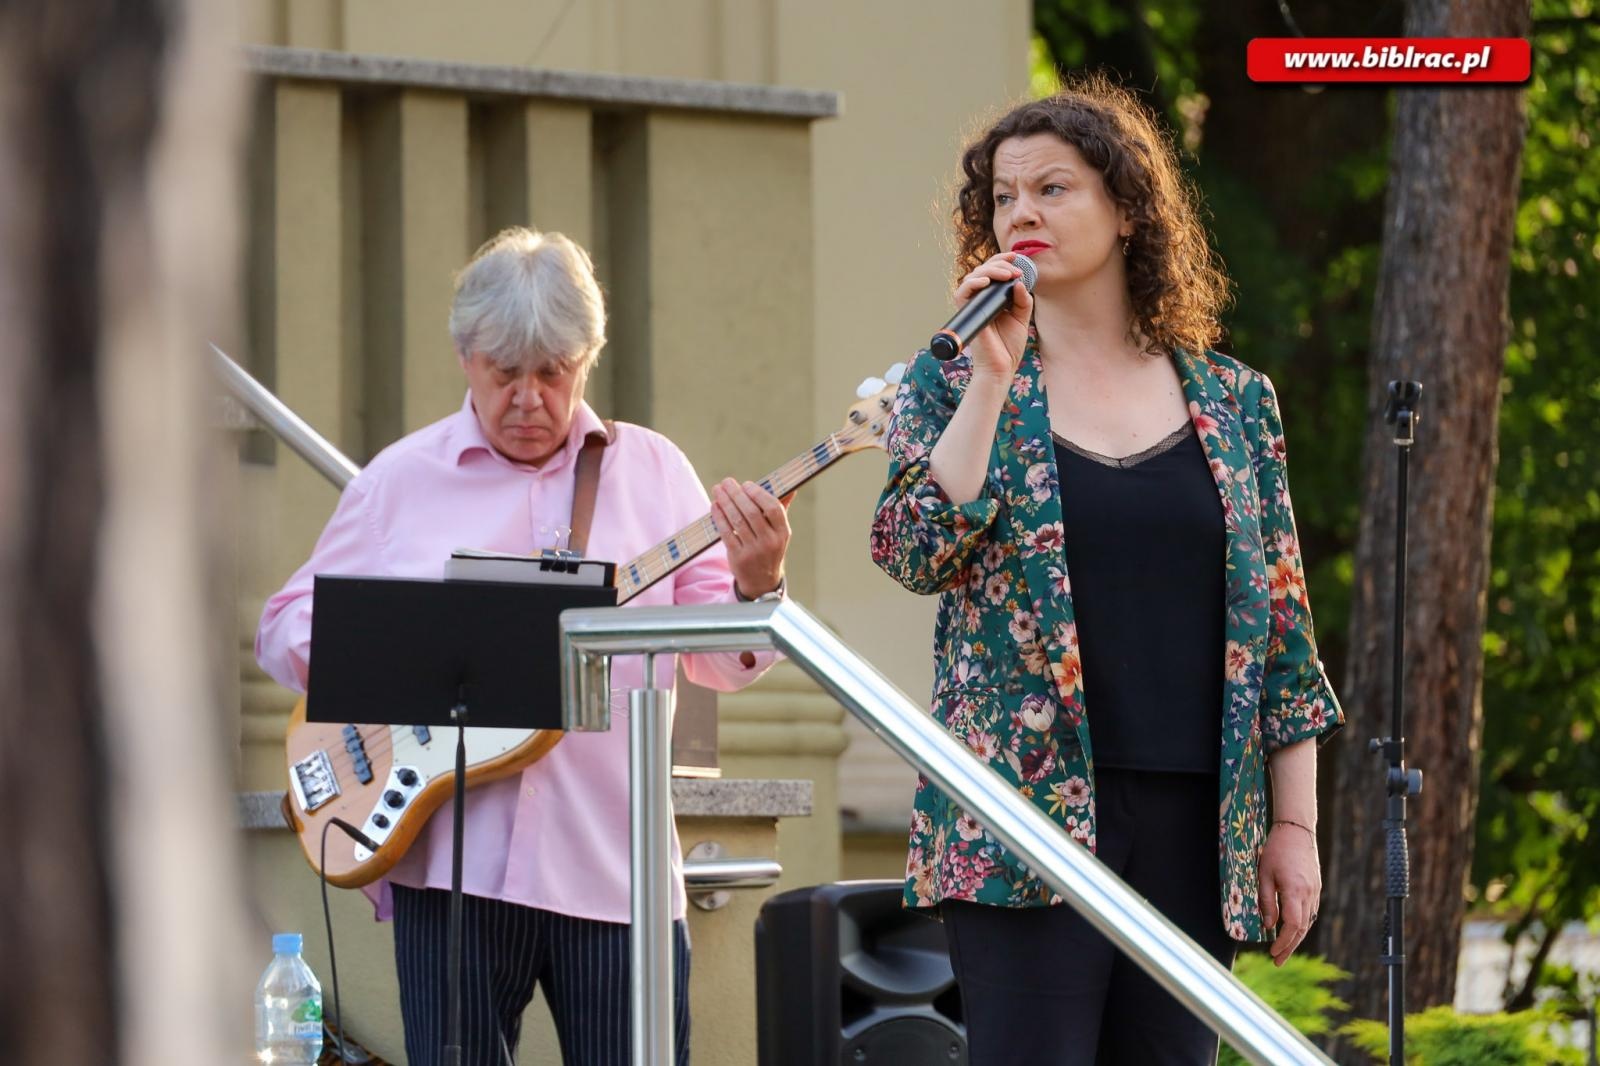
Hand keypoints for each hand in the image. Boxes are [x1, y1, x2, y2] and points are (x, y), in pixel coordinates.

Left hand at [710, 479, 791, 598]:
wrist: (762, 581)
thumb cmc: (770, 549)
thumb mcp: (780, 533)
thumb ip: (781, 510)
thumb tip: (790, 488)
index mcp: (783, 532)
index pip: (773, 508)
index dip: (758, 494)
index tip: (746, 484)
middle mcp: (770, 542)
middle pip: (752, 512)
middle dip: (736, 494)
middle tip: (726, 482)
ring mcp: (754, 551)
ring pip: (737, 521)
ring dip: (725, 502)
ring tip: (717, 490)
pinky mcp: (738, 557)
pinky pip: (727, 533)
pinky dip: (719, 517)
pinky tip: (715, 506)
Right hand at [954, 252, 1032, 385]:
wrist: (1001, 367)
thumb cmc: (1009, 346)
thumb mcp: (1022, 318)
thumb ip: (1022, 300)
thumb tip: (1019, 283)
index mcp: (992, 299)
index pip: (993, 272)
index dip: (1002, 260)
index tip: (1017, 257)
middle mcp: (981, 300)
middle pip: (983, 270)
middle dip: (1000, 263)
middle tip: (1015, 270)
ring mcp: (973, 306)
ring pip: (973, 277)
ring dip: (990, 270)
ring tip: (1007, 274)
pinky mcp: (967, 314)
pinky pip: (962, 293)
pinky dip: (972, 283)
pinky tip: (986, 281)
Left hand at [1259, 821, 1320, 966]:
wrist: (1297, 831)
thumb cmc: (1276, 849)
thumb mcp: (1264, 874)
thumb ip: (1267, 901)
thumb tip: (1269, 926)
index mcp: (1295, 890)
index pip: (1292, 925)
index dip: (1283, 941)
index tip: (1273, 951)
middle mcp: (1309, 894)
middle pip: (1302, 928)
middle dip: (1289, 947)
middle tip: (1277, 961)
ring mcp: (1315, 892)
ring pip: (1308, 922)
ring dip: (1296, 939)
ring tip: (1283, 951)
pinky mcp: (1316, 888)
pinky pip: (1310, 912)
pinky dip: (1302, 925)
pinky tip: (1293, 932)